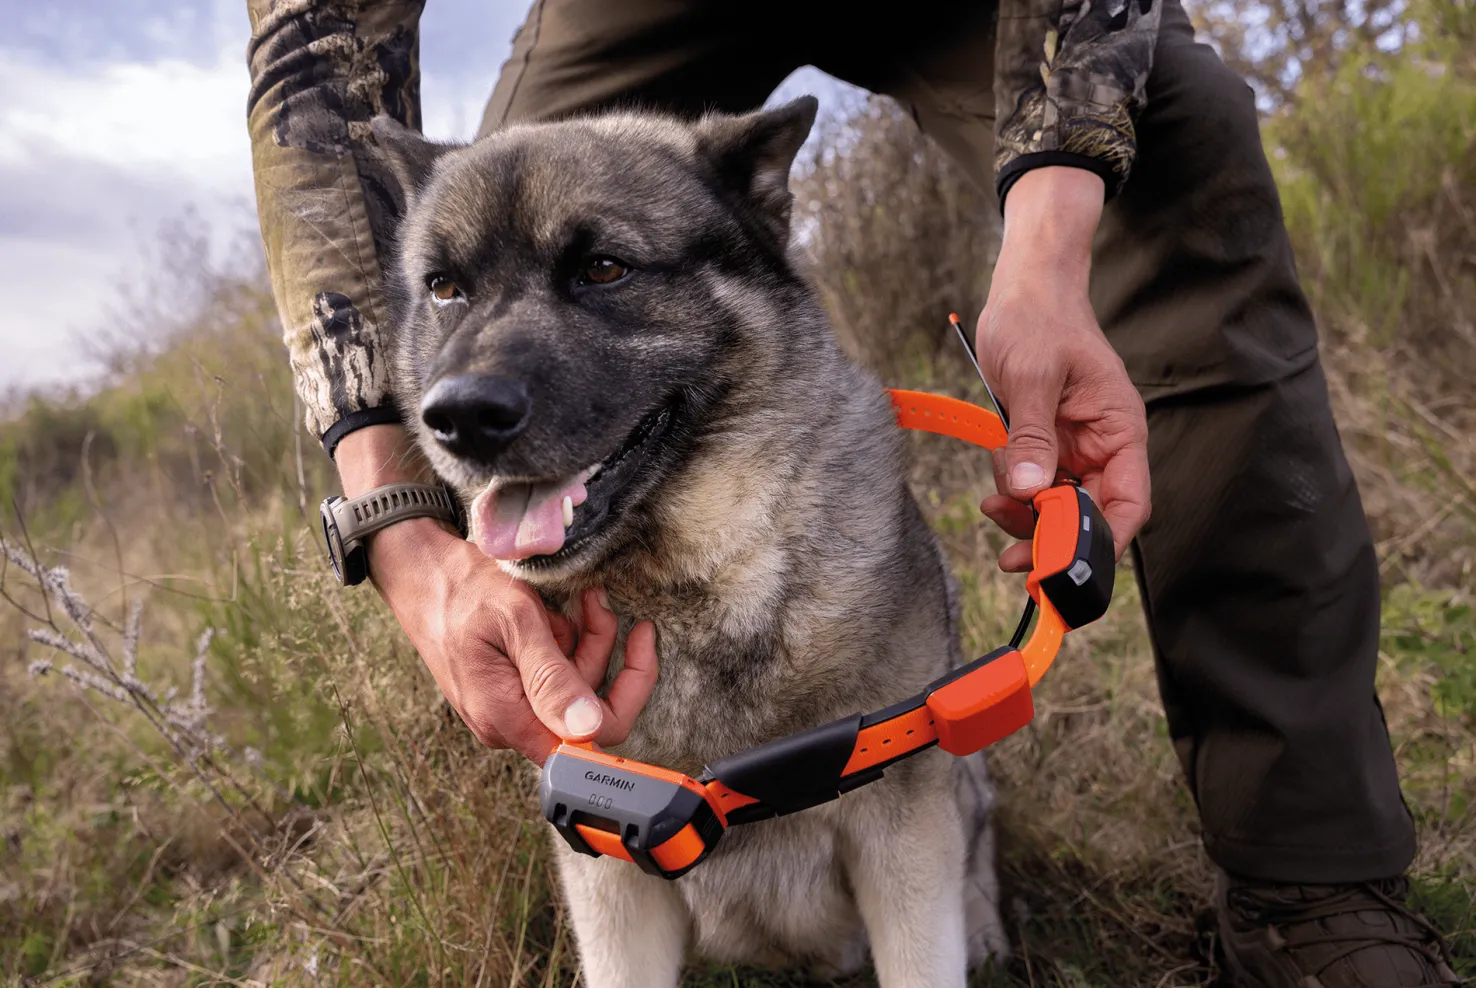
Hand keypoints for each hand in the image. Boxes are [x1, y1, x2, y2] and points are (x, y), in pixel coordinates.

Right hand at [335, 425, 658, 764]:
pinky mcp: (508, 687)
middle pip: (588, 710)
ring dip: (585, 640)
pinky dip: (565, 642)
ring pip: (574, 687)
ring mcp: (508, 706)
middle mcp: (508, 723)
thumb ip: (551, 677)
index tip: (642, 641)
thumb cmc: (459, 588)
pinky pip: (553, 675)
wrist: (416, 570)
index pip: (591, 738)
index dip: (628, 691)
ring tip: (579, 599)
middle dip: (604, 653)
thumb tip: (586, 730)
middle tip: (599, 603)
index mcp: (507, 717)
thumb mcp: (515, 620)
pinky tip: (554, 614)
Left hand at [975, 167, 1150, 572]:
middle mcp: (1102, 445)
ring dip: (1028, 519)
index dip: (1105, 540)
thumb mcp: (1032, 378)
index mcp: (1119, 429)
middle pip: (1089, 513)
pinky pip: (1034, 485)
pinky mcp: (1045, 444)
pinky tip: (993, 496)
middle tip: (1014, 560)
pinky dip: (1015, 497)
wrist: (1024, 288)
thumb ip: (1030, 436)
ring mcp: (1074, 448)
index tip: (1069, 566)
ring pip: (1057, 506)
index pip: (1129, 501)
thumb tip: (1028, 490)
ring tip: (994, 509)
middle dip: (1053, 538)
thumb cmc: (1039, 319)